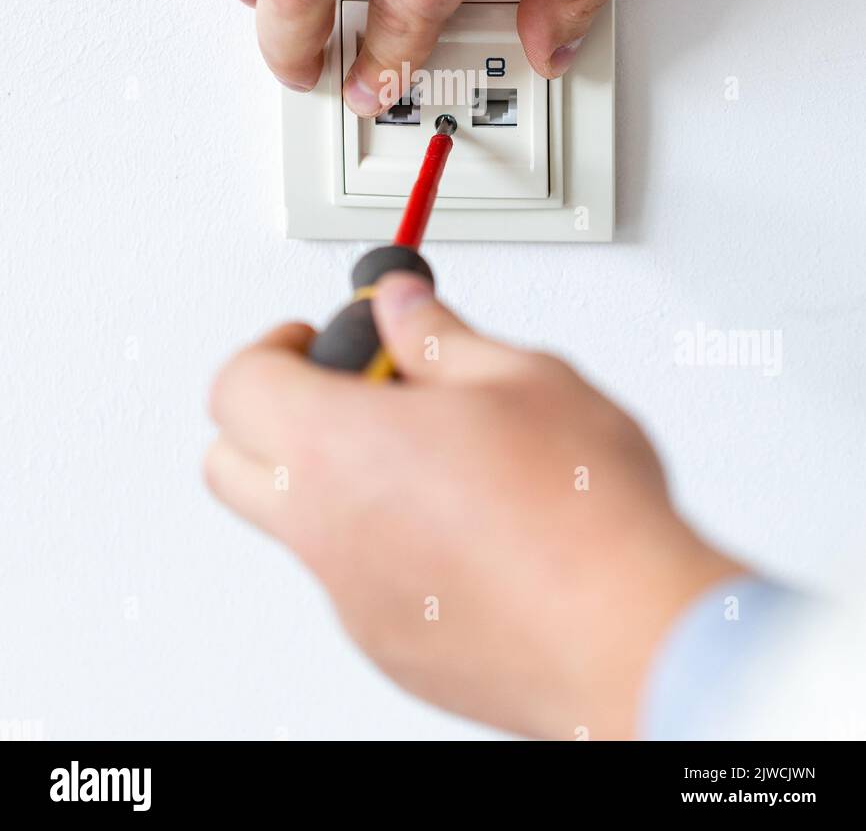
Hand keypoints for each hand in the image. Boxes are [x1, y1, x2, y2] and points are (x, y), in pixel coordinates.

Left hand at [205, 274, 736, 739]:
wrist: (635, 635)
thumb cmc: (582, 509)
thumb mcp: (519, 374)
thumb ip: (437, 332)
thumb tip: (399, 304)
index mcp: (336, 449)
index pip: (237, 385)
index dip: (271, 347)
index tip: (316, 338)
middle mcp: (324, 532)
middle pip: (231, 463)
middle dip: (273, 414)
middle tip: (350, 389)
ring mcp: (353, 601)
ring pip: (298, 526)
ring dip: (334, 479)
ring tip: (435, 455)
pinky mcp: (393, 650)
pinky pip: (356, 579)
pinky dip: (382, 541)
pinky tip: (467, 524)